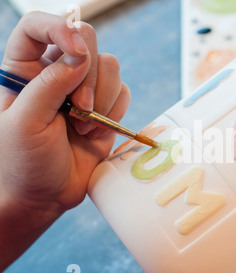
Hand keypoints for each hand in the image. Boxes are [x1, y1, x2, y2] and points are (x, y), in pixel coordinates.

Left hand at [0, 12, 129, 270]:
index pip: (39, 26)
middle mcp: (55, 72)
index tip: (76, 49)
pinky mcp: (106, 108)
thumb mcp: (27, 121)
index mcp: (24, 69)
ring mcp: (84, 90)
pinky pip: (124, 92)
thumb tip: (81, 54)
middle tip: (79, 109)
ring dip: (103, 98)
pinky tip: (95, 132)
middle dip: (89, 76)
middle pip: (86, 41)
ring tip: (83, 127)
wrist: (44, 196)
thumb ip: (51, 84)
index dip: (60, 28)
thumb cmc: (24, 161)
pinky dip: (116, 111)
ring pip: (110, 66)